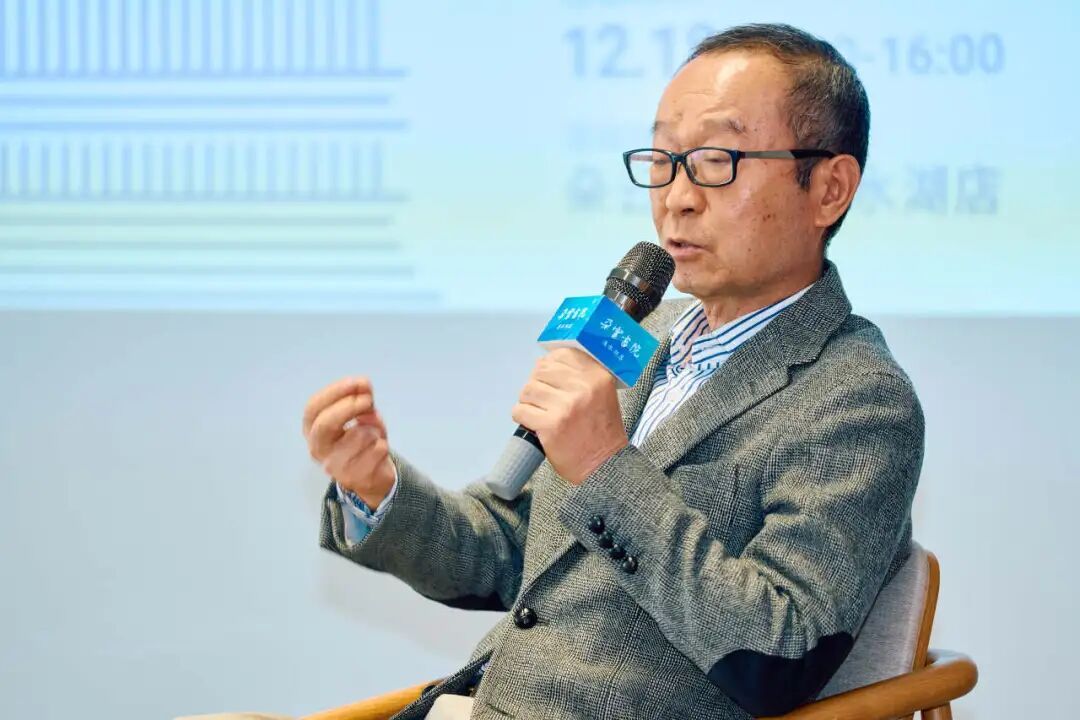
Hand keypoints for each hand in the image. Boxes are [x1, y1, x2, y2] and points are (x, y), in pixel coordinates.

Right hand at [302, 376, 395, 509]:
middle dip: (350, 406)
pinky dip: (383, 444)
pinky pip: (377, 450)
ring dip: (374, 428)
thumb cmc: (361, 440)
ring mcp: (335, 466)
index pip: (313, 408)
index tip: (355, 382)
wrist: (372, 476)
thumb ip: (360, 399)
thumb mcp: (359, 415)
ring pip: (359, 436)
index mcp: (313, 430)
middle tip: (369, 400)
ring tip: (374, 434)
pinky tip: (378, 450)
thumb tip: (364, 385)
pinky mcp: (355, 478)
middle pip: (326, 423)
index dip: (334, 392)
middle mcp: (318, 449)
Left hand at [511, 348, 627, 484]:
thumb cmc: (600, 429)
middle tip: (544, 400)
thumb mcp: (601, 393)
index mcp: (597, 376)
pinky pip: (521, 411)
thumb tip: (542, 362)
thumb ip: (579, 375)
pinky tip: (534, 423)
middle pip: (541, 371)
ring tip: (540, 412)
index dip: (549, 365)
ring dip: (528, 402)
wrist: (603, 464)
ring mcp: (566, 406)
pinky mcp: (550, 425)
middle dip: (537, 385)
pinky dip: (522, 417)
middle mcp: (583, 387)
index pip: (561, 355)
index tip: (550, 379)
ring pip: (528, 390)